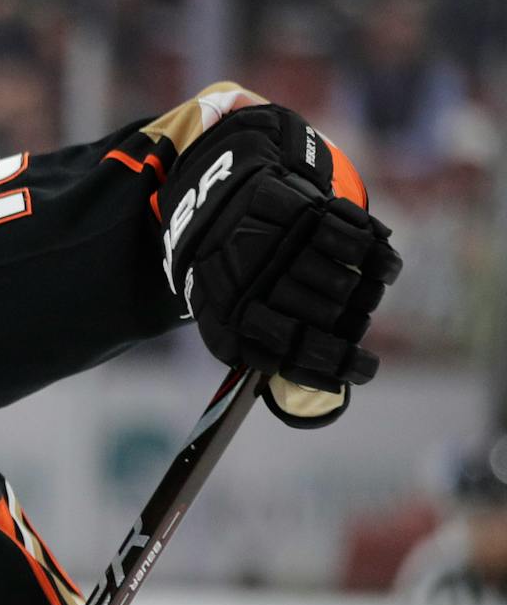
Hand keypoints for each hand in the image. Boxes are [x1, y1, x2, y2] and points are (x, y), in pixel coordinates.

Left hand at [158, 103, 401, 427]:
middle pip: (323, 319)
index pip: (287, 352)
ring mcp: (280, 244)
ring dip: (362, 294)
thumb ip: (268, 354)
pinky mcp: (303, 210)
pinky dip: (376, 258)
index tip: (361, 369)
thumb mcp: (231, 317)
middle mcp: (254, 280)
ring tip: (361, 293)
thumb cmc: (235, 275)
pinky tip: (380, 265)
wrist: (223, 202)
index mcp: (231, 315)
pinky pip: (355, 242)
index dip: (329, 365)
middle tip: (354, 323)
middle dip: (347, 326)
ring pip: (340, 285)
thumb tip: (311, 403)